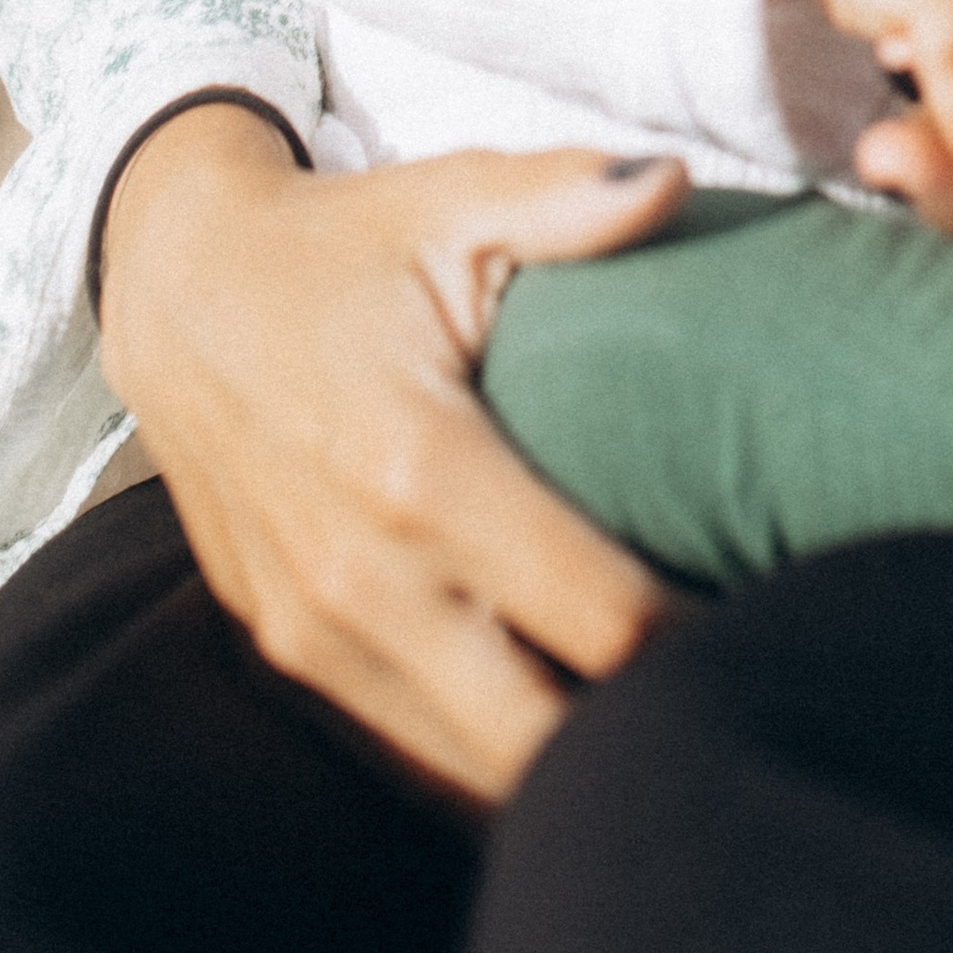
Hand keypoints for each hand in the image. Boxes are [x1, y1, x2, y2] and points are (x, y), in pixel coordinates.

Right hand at [97, 105, 687, 797]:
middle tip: (734, 685)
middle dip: (642, 734)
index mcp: (418, 467)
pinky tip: (566, 716)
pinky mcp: (290, 653)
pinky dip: (490, 753)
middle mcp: (362, 577)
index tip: (778, 615)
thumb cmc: (339, 243)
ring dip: (568, 762)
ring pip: (470, 772)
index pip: (597, 617)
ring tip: (667, 713)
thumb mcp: (450, 197)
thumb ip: (565, 198)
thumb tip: (672, 179)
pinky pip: (411, 748)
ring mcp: (315, 633)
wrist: (175, 288)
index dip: (703, 636)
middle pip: (538, 743)